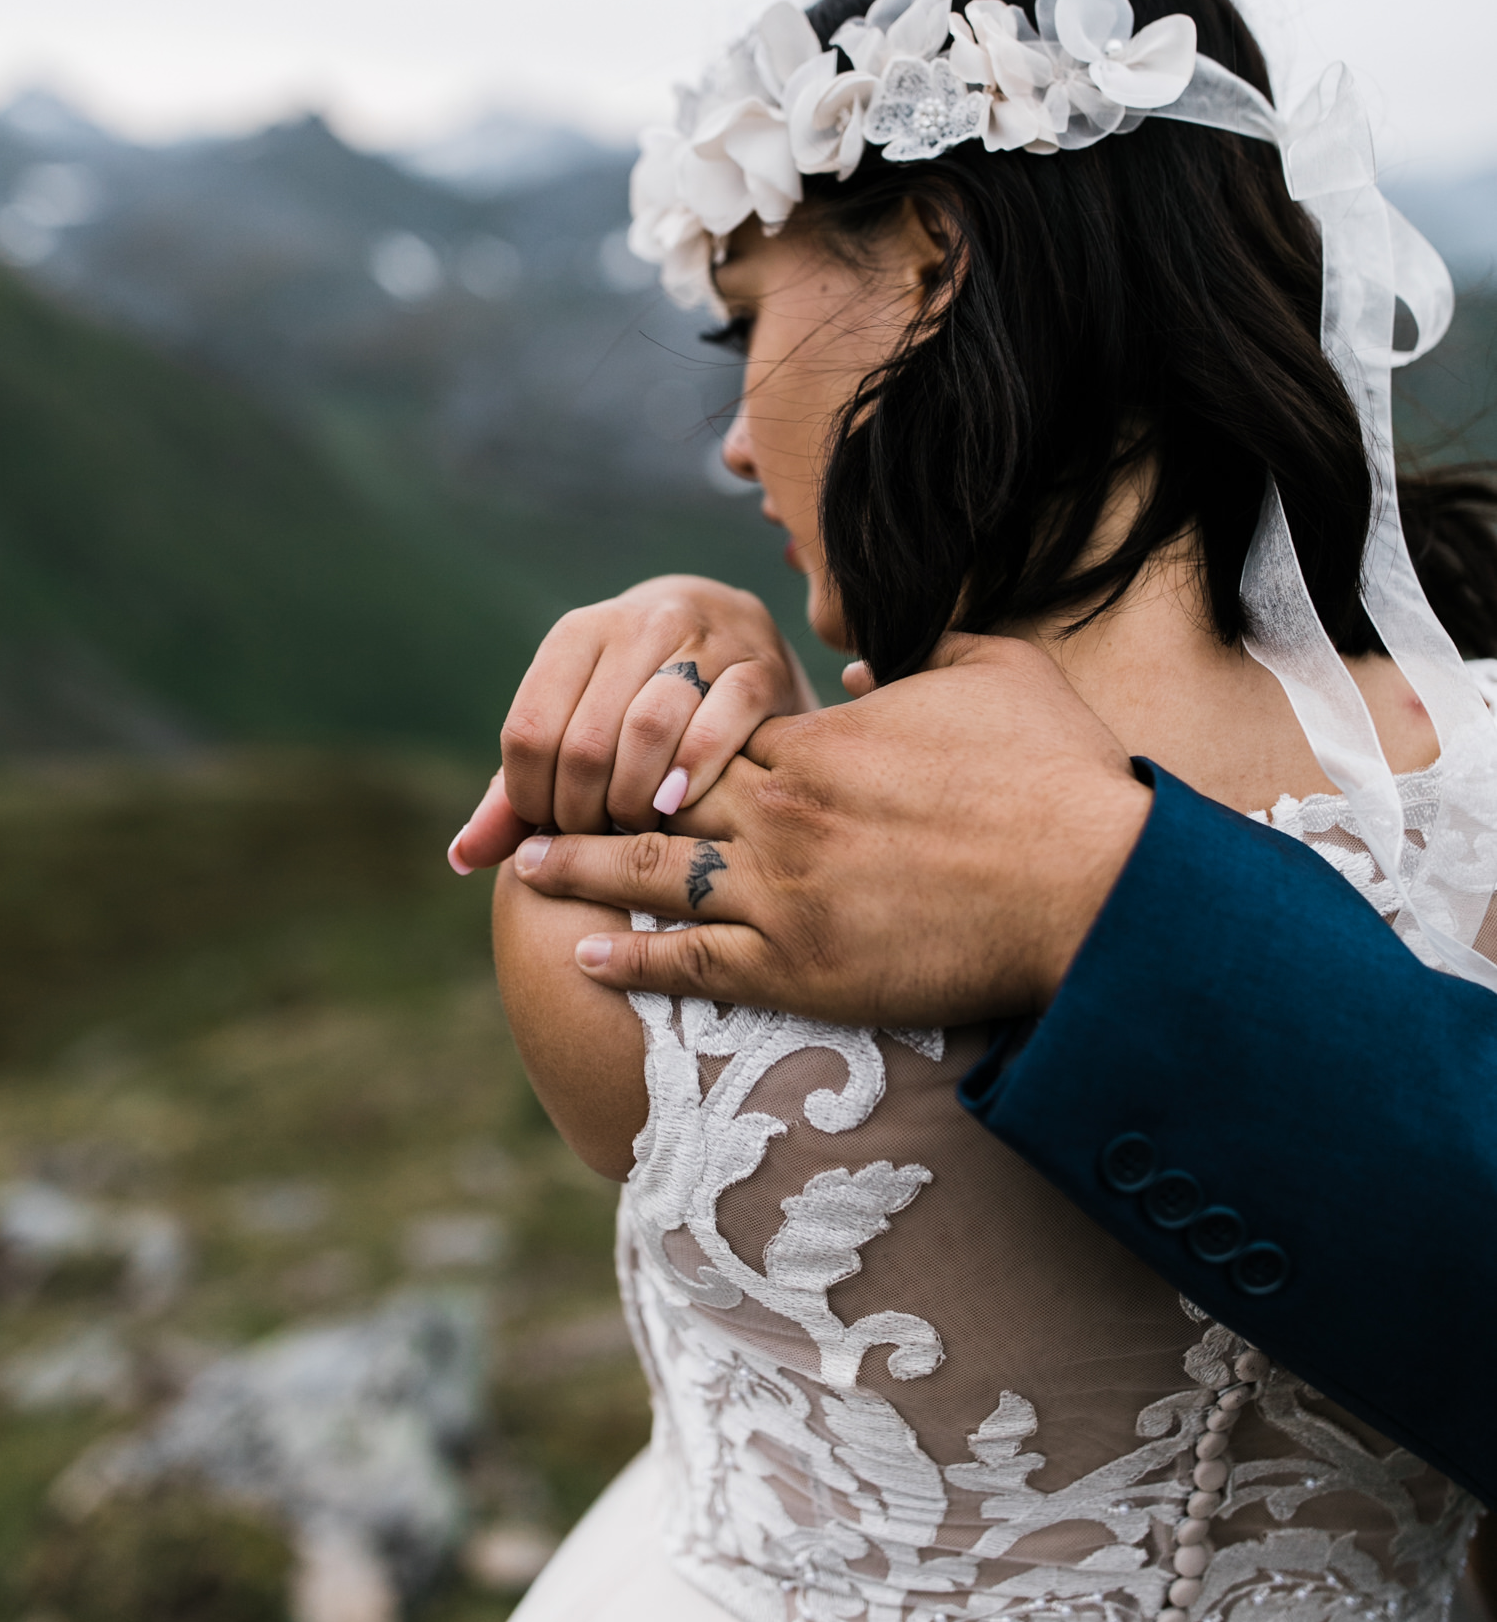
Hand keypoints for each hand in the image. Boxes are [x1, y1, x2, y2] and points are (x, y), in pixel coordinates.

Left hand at [449, 575, 816, 870]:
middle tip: (595, 839)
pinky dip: (692, 773)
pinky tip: (680, 804)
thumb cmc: (638, 699)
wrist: (738, 635)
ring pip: (648, 729)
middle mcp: (637, 624)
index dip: (529, 800)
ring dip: (634, 799)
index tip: (548, 830)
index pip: (528, 731)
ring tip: (635, 827)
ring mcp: (703, 641)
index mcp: (578, 634)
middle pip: (585, 741)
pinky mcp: (759, 668)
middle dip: (582, 811)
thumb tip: (462, 858)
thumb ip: (518, 791)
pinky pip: (718, 724)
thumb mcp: (576, 725)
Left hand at [509, 634, 1152, 1023]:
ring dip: (583, 869)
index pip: (708, 728)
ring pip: (653, 875)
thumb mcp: (992, 671)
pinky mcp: (802, 969)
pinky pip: (693, 963)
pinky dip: (634, 958)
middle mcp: (783, 813)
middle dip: (589, 793)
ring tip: (529, 867)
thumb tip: (859, 663)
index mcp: (819, 741)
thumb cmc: (1058, 775)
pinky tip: (588, 955)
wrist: (1092, 887)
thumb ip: (919, 652)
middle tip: (532, 799)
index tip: (619, 736)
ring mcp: (784, 893)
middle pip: (656, 796)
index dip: (660, 734)